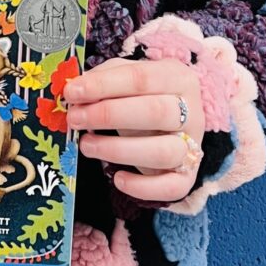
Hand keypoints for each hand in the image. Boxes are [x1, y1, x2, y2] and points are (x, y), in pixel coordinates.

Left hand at [64, 56, 204, 202]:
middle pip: (155, 112)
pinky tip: (117, 178)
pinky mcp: (188, 176)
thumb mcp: (125, 77)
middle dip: (108, 115)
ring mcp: (193, 145)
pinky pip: (172, 188)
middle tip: (75, 118)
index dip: (103, 85)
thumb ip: (103, 80)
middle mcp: (192, 111)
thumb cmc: (140, 95)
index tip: (73, 92)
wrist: (169, 120)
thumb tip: (75, 91)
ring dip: (118, 150)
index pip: (140, 77)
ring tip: (86, 145)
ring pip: (163, 151)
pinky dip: (143, 187)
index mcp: (177, 77)